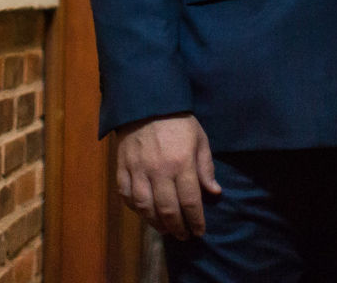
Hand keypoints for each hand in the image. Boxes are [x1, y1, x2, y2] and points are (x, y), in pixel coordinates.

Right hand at [114, 112, 223, 238]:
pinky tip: (144, 212)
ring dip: (156, 223)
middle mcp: (159, 170)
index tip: (199, 231)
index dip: (196, 221)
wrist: (146, 102)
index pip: (190, 201)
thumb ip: (206, 167)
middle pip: (167, 209)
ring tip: (165, 229)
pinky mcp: (122, 167)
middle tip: (183, 236)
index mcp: (182, 163)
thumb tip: (214, 193)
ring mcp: (138, 170)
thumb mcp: (199, 139)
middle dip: (177, 228)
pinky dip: (134, 208)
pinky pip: (126, 195)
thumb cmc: (178, 121)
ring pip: (145, 207)